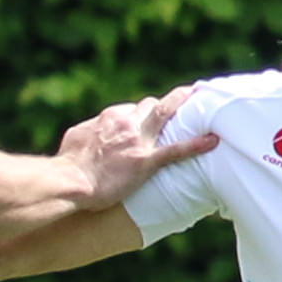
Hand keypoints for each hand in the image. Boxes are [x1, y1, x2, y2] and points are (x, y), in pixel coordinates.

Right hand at [57, 85, 215, 210]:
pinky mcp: (145, 161)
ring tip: (203, 104)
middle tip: (188, 101)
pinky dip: (196, 144)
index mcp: (110, 117)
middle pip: (153, 106)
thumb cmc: (68, 165)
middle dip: (169, 104)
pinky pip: (176, 150)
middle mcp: (126, 122)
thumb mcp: (76, 138)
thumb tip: (91, 134)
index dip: (144, 116)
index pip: (133, 109)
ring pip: (165, 116)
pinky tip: (213, 141)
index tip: (151, 123)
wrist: (70, 180)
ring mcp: (137, 141)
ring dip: (183, 108)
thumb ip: (90, 132)